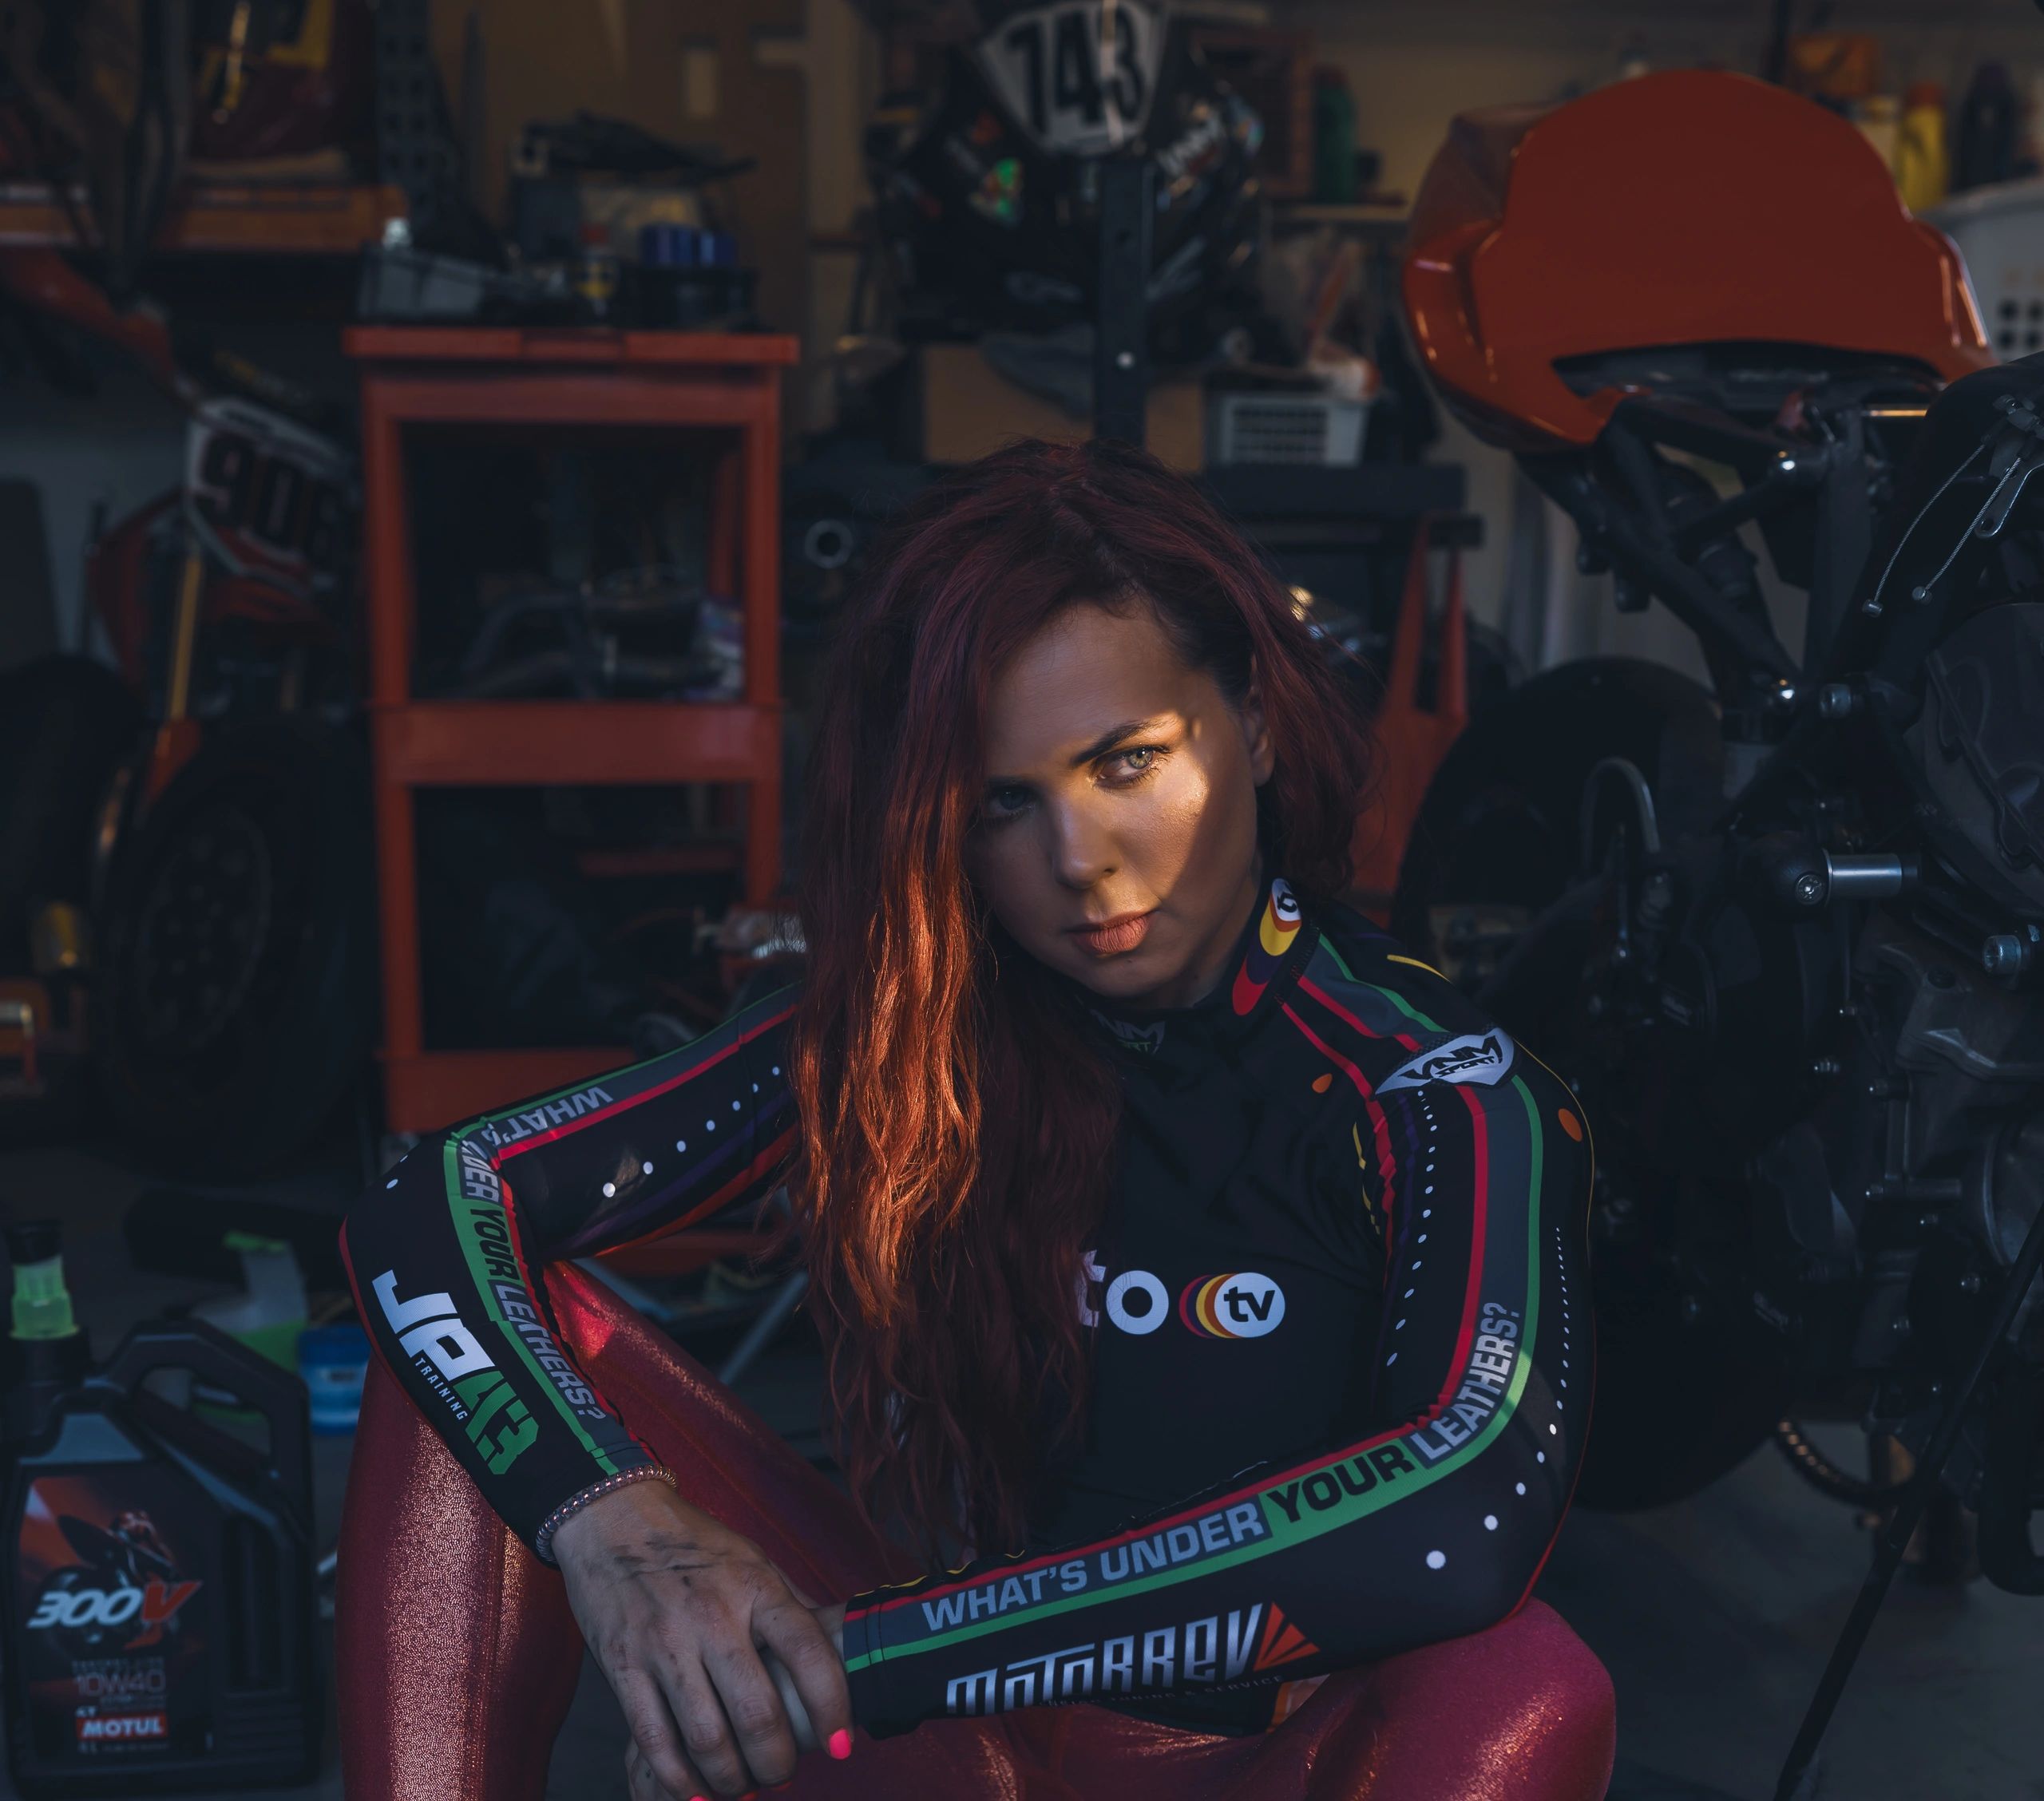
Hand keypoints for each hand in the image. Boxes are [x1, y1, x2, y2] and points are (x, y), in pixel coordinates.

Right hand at [552, 1479, 851, 1797]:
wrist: (613, 1518)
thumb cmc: (693, 1543)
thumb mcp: (753, 1559)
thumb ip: (790, 1605)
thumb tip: (840, 1646)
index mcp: (756, 1587)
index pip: (807, 1653)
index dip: (832, 1707)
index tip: (842, 1745)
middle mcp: (713, 1616)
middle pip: (757, 1714)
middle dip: (777, 1762)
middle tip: (781, 1773)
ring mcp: (665, 1644)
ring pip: (708, 1739)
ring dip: (732, 1780)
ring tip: (743, 1785)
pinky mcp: (623, 1666)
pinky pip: (655, 1740)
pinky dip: (680, 1780)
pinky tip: (697, 1792)